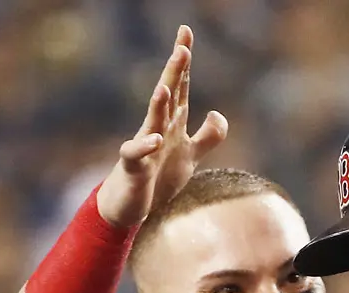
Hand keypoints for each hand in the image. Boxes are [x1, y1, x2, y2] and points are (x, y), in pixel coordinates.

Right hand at [97, 26, 228, 227]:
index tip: (186, 32)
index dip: (184, 62)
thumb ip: (208, 135)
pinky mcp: (134, 167)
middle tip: (183, 46)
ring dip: (159, 103)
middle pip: (168, 95)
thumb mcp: (190, 155)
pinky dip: (144, 146)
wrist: (131, 206)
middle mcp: (157, 128)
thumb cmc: (158, 177)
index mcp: (172, 123)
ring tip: (166, 85)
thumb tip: (217, 112)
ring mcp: (144, 146)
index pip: (181, 86)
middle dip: (175, 72)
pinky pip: (136, 154)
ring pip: (152, 120)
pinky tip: (155, 139)